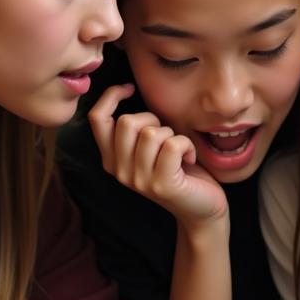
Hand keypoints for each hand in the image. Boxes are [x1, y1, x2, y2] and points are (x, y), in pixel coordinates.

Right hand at [88, 84, 227, 227]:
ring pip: (152, 133)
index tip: (130, 88)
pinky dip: (187, 145)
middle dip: (152, 120)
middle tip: (166, 137)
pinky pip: (172, 144)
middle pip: (127, 122)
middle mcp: (120, 171)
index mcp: (111, 160)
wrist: (202, 210)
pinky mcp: (162, 184)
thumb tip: (128, 89)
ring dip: (172, 135)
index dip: (111, 96)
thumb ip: (135, 130)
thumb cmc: (179, 171)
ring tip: (179, 151)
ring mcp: (139, 180)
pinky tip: (189, 159)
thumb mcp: (150, 149)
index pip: (97, 119)